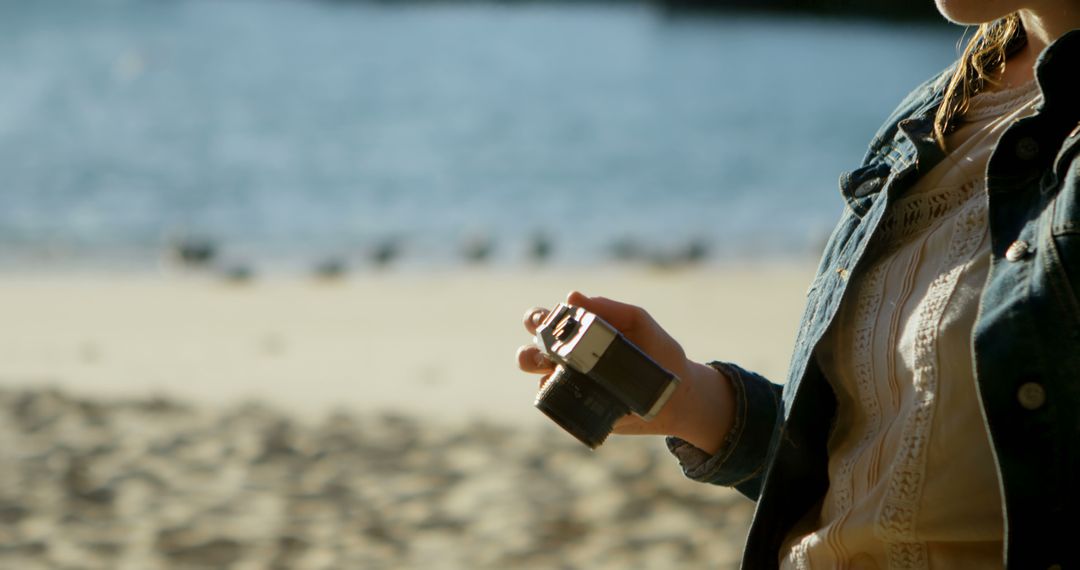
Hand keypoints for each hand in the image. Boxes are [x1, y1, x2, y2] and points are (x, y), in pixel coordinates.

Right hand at [516, 291, 733, 451]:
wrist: (677, 397)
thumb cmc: (658, 352)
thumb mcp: (639, 323)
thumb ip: (610, 308)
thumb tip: (573, 296)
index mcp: (578, 332)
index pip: (543, 321)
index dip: (537, 320)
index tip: (546, 323)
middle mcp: (569, 359)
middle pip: (530, 353)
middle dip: (531, 352)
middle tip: (551, 353)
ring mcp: (572, 386)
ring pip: (539, 380)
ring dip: (542, 375)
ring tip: (562, 373)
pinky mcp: (580, 410)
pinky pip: (558, 406)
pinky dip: (562, 399)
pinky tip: (582, 393)